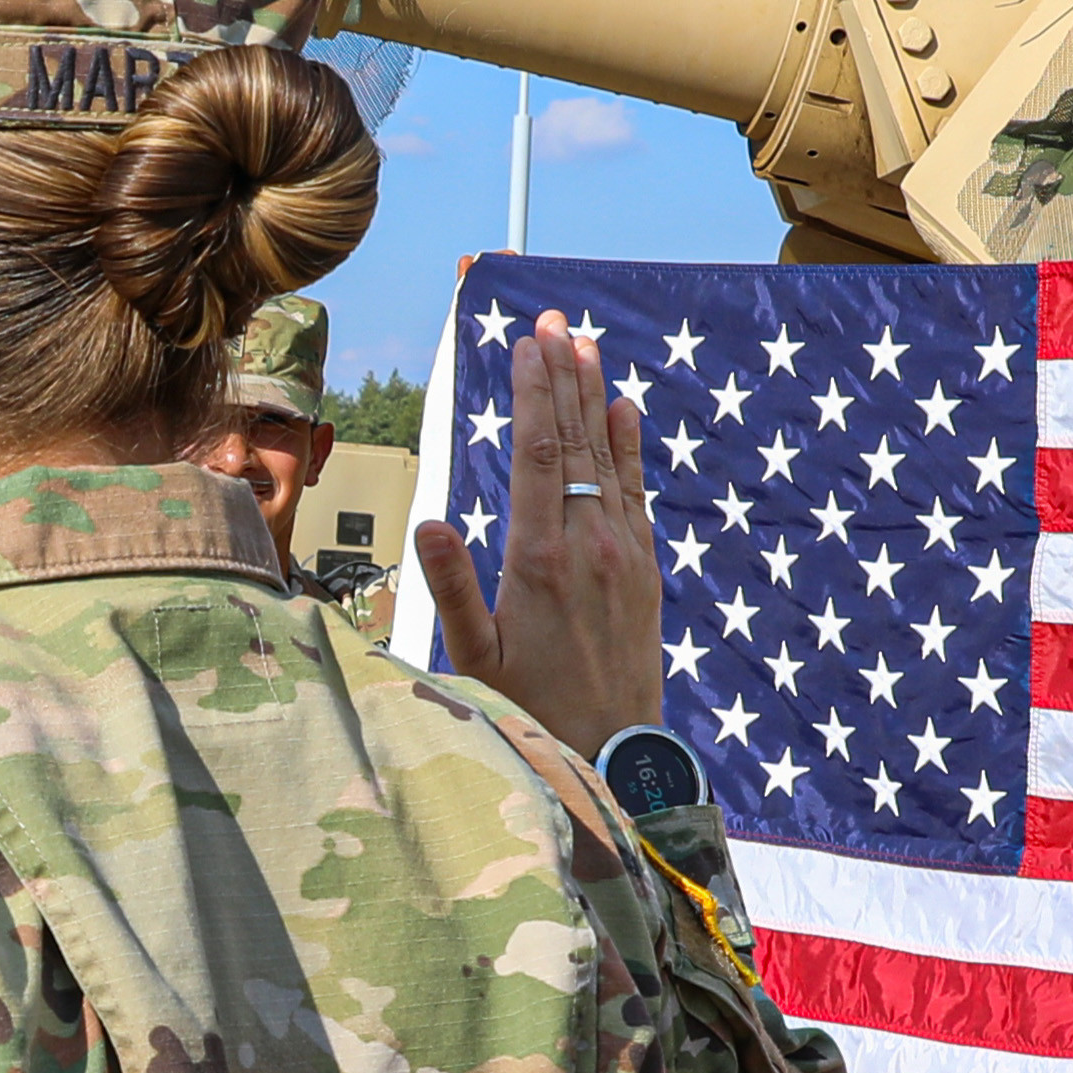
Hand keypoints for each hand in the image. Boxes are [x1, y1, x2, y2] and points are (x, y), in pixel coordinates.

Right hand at [417, 313, 663, 759]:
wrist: (614, 753)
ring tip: (585, 343)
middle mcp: (588, 543)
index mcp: (539, 556)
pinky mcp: (645, 569)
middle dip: (563, 374)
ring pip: (609, 456)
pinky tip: (624, 410)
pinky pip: (636, 491)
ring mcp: (624, 552)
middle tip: (554, 319)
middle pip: (577, 439)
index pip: (539, 452)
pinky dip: (630, 445)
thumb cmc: (531, 709)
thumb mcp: (476, 655)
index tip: (527, 343)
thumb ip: (452, 586)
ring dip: (595, 395)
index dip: (533, 392)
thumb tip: (427, 520)